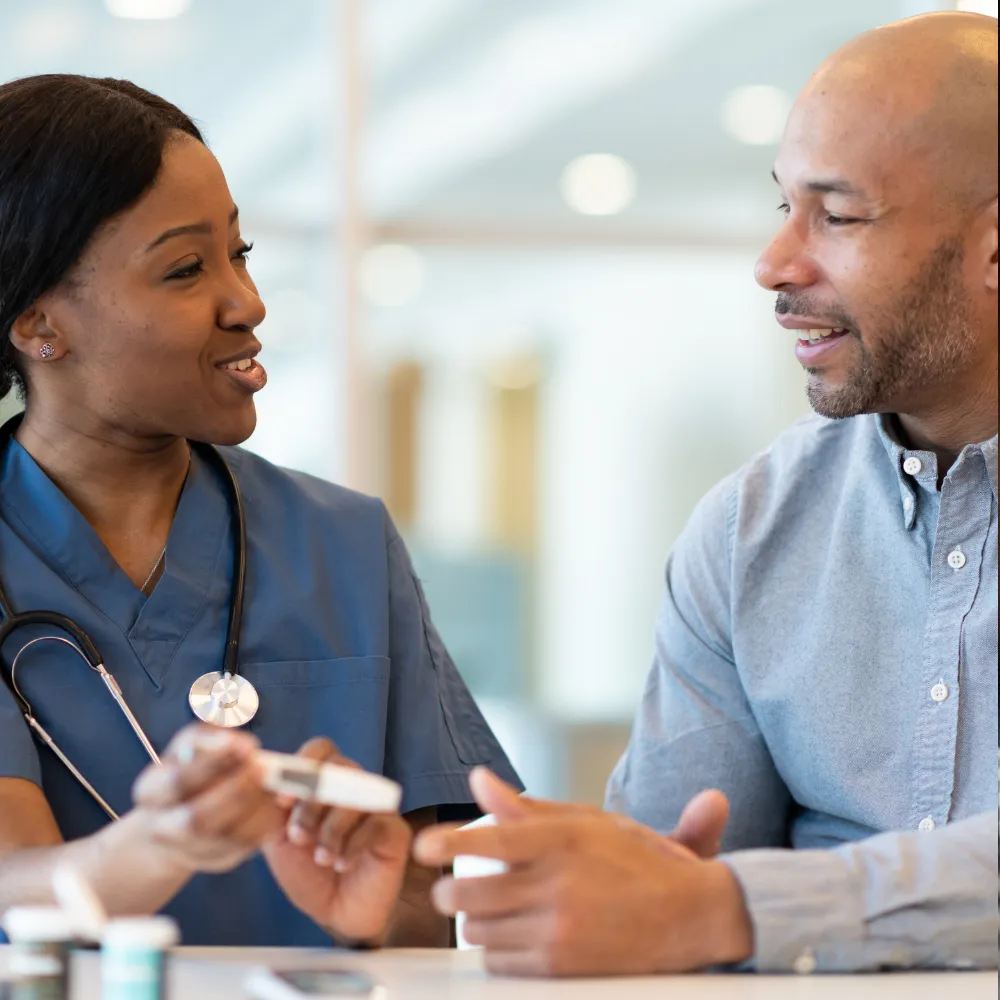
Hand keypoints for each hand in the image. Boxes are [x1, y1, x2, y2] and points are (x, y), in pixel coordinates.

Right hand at [131, 723, 283, 873]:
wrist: (173, 819)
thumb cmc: (188, 769)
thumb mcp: (188, 746)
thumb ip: (207, 734)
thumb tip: (232, 731)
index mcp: (150, 792)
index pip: (177, 781)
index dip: (212, 764)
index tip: (245, 744)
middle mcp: (165, 828)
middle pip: (198, 820)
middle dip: (236, 792)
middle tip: (263, 766)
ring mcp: (192, 850)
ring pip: (227, 836)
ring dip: (256, 807)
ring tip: (276, 781)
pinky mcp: (219, 859)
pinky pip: (247, 844)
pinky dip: (266, 821)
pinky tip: (278, 800)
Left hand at [261, 738, 411, 943]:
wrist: (337, 914)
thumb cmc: (309, 873)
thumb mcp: (280, 841)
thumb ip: (273, 811)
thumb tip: (264, 782)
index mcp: (326, 782)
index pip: (321, 749)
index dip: (302, 765)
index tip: (282, 800)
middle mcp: (354, 787)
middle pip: (339, 766)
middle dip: (313, 801)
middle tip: (298, 836)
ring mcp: (376, 807)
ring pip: (356, 795)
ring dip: (330, 829)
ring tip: (321, 858)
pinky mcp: (394, 831)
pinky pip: (375, 824)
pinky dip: (351, 846)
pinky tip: (341, 864)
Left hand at [413, 769, 751, 976]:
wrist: (688, 915)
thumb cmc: (634, 860)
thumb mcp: (585, 821)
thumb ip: (526, 807)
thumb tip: (479, 781)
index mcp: (563, 838)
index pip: (492, 838)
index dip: (449, 842)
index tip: (424, 846)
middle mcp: (558, 882)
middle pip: (471, 892)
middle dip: (449, 892)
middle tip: (448, 889)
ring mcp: (559, 928)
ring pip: (480, 929)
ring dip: (475, 921)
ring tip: (489, 910)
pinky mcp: (562, 966)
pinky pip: (500, 962)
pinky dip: (497, 951)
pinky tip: (514, 936)